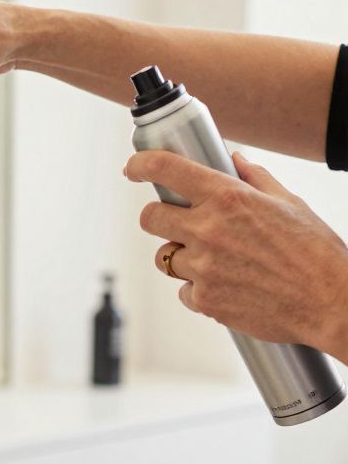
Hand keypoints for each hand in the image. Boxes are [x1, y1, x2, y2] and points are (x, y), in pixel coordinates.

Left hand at [125, 149, 347, 355]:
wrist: (331, 303)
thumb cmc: (316, 252)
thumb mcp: (290, 204)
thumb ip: (255, 179)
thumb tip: (233, 160)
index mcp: (228, 198)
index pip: (166, 169)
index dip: (141, 165)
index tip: (134, 168)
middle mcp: (208, 230)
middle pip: (149, 218)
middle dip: (159, 217)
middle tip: (178, 222)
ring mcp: (202, 267)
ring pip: (165, 257)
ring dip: (182, 257)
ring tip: (218, 261)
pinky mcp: (204, 300)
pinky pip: (183, 290)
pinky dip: (199, 288)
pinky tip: (229, 286)